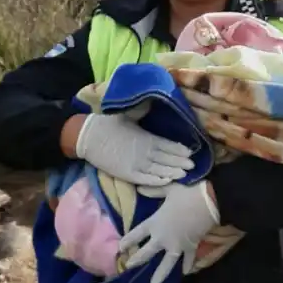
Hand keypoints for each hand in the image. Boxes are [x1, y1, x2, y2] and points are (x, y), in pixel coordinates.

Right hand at [75, 114, 193, 185]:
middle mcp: (144, 151)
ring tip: (185, 174)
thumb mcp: (128, 115)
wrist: (88, 137)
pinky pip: (145, 180)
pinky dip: (156, 181)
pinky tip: (166, 181)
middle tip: (194, 165)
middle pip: (167, 159)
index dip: (180, 149)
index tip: (191, 152)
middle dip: (180, 162)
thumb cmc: (108, 124)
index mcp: (146, 137)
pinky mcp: (127, 174)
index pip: (168, 144)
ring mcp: (136, 164)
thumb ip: (143, 111)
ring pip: (159, 170)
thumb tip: (153, 101)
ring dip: (172, 172)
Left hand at [118, 181, 218, 282]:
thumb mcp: (168, 189)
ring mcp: (177, 244)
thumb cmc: (187, 194)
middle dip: (137, 260)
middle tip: (128, 266)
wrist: (209, 202)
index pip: (137, 234)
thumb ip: (153, 191)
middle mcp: (163, 237)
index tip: (120, 248)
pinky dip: (188, 265)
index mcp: (155, 223)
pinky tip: (186, 272)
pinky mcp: (191, 246)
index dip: (128, 241)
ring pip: (167, 263)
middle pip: (147, 252)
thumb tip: (140, 189)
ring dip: (160, 274)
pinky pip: (188, 258)